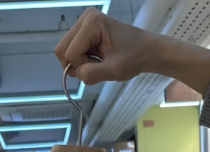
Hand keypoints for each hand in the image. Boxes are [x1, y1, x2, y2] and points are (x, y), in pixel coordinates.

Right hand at [55, 10, 209, 95]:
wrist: (147, 50)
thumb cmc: (134, 57)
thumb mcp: (114, 70)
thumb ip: (92, 74)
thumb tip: (76, 74)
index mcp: (91, 23)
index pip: (69, 53)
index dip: (81, 66)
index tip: (99, 67)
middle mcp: (85, 18)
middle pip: (62, 49)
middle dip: (77, 64)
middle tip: (97, 66)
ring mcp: (84, 22)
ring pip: (66, 51)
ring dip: (80, 62)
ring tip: (99, 62)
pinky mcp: (86, 29)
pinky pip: (73, 50)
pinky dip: (83, 59)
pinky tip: (97, 58)